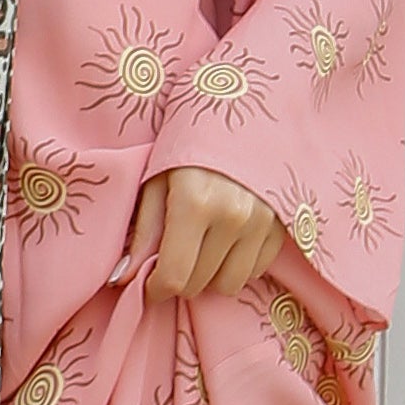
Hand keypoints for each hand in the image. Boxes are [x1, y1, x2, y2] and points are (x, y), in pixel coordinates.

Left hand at [113, 162, 282, 301]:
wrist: (242, 116)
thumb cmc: (188, 147)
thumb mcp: (156, 180)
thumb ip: (143, 232)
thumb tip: (123, 278)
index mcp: (195, 203)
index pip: (173, 277)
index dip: (155, 288)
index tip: (149, 282)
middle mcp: (233, 217)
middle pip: (198, 285)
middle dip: (180, 278)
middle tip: (173, 255)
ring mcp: (262, 223)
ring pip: (228, 285)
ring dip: (210, 276)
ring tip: (201, 248)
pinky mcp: (281, 226)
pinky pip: (255, 271)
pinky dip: (237, 265)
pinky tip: (227, 241)